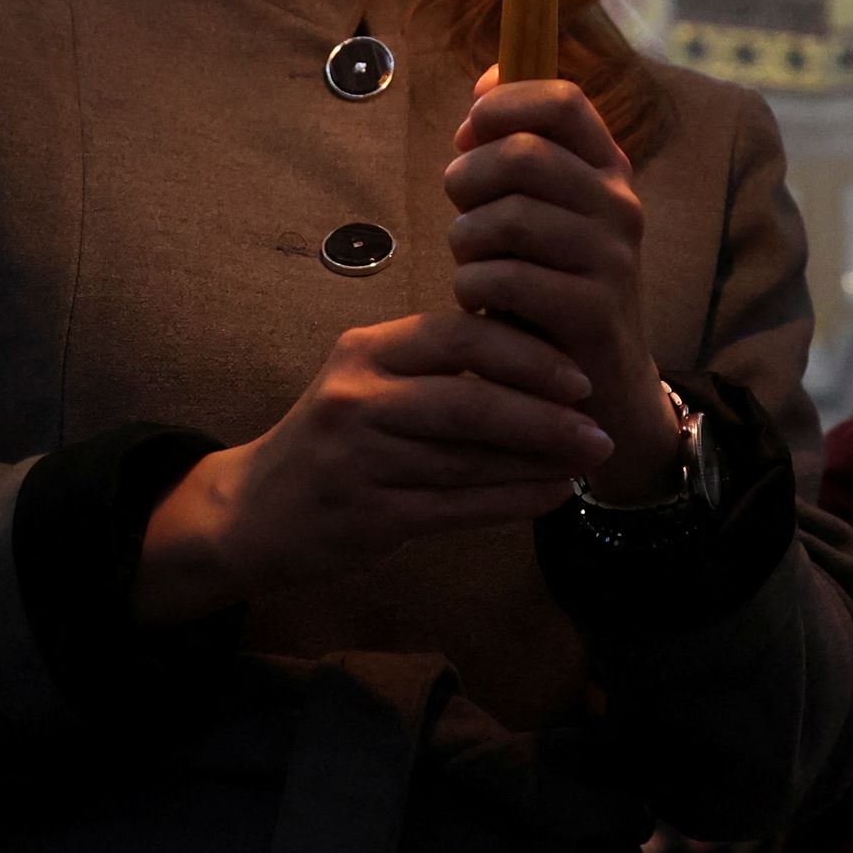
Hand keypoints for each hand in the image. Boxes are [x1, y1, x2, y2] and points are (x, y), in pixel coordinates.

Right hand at [136, 310, 609, 622]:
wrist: (253, 511)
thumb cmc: (333, 439)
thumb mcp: (369, 380)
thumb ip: (436, 365)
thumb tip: (539, 348)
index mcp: (364, 352)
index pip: (458, 336)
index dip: (526, 353)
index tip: (578, 373)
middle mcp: (356, 399)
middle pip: (468, 399)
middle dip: (545, 414)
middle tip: (598, 427)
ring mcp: (359, 460)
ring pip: (468, 458)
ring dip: (538, 461)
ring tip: (589, 459)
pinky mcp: (367, 516)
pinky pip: (456, 507)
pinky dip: (511, 501)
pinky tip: (552, 495)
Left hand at [447, 73, 677, 504]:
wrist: (602, 391)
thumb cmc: (554, 289)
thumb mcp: (545, 213)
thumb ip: (519, 148)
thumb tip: (486, 78)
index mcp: (609, 170)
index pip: (562, 100)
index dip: (503, 104)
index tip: (471, 134)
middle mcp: (619, 206)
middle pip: (523, 153)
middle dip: (469, 178)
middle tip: (460, 209)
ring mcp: (610, 259)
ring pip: (506, 216)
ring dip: (466, 241)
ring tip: (473, 265)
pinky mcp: (591, 312)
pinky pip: (504, 279)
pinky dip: (473, 288)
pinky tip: (482, 305)